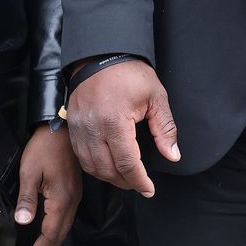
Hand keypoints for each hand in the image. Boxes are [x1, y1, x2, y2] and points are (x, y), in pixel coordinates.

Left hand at [15, 124, 81, 245]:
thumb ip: (27, 199)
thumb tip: (23, 222)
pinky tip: (48, 235)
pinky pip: (66, 218)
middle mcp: (72, 201)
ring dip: (51, 244)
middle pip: (59, 235)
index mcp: (62, 199)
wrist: (60, 128)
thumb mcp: (29, 171)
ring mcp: (74, 196)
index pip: (50, 233)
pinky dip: (56, 231)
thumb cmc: (44, 147)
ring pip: (64, 228)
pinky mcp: (72, 191)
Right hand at [67, 60, 180, 195]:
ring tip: (124, 177)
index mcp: (115, 121)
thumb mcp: (156, 97)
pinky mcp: (72, 127)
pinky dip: (94, 166)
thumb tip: (173, 155)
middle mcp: (93, 128)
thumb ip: (165, 129)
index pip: (128, 163)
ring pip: (92, 166)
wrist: (100, 56)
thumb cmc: (128, 73)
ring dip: (109, 177)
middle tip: (139, 184)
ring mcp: (80, 128)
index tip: (149, 189)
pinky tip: (107, 165)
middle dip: (126, 182)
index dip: (140, 181)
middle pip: (108, 170)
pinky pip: (81, 156)